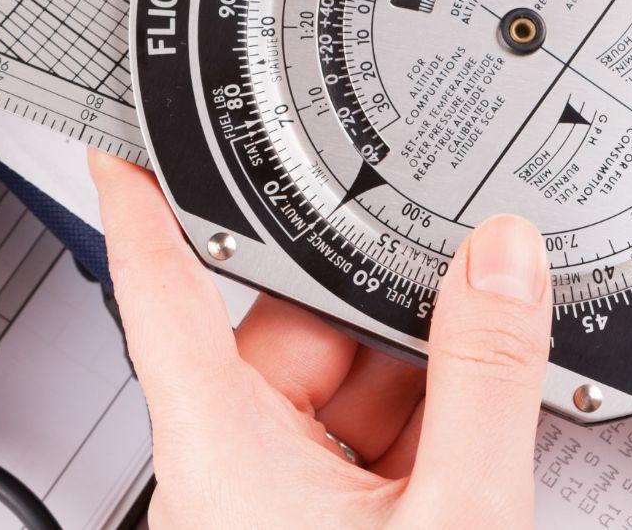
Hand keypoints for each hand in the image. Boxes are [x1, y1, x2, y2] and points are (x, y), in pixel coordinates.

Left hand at [90, 151, 550, 527]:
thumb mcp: (458, 512)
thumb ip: (484, 381)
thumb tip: (502, 265)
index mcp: (217, 449)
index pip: (159, 286)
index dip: (141, 201)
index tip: (129, 138)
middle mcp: (225, 470)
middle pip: (291, 338)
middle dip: (379, 318)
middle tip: (461, 288)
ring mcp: (264, 505)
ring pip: (337, 395)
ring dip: (414, 386)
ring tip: (487, 394)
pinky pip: (358, 450)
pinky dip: (420, 438)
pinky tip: (477, 444)